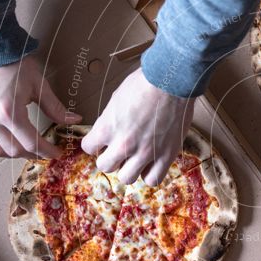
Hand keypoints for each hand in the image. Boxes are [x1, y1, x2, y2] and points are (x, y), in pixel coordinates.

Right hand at [0, 54, 80, 158]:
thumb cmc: (14, 63)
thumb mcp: (39, 85)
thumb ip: (55, 107)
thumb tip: (73, 120)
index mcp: (9, 112)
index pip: (31, 143)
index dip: (47, 151)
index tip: (57, 153)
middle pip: (14, 151)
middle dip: (33, 154)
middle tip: (46, 151)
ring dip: (14, 153)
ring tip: (28, 148)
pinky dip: (0, 145)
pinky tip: (12, 139)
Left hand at [81, 68, 194, 185]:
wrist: (171, 81)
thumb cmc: (145, 82)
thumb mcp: (117, 97)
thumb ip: (110, 118)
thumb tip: (110, 127)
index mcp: (107, 128)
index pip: (88, 147)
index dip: (95, 143)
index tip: (103, 140)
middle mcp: (123, 144)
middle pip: (105, 166)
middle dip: (110, 158)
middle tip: (119, 149)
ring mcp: (145, 152)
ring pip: (126, 178)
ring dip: (128, 169)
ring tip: (135, 159)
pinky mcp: (166, 155)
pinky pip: (153, 179)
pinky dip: (149, 174)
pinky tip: (151, 164)